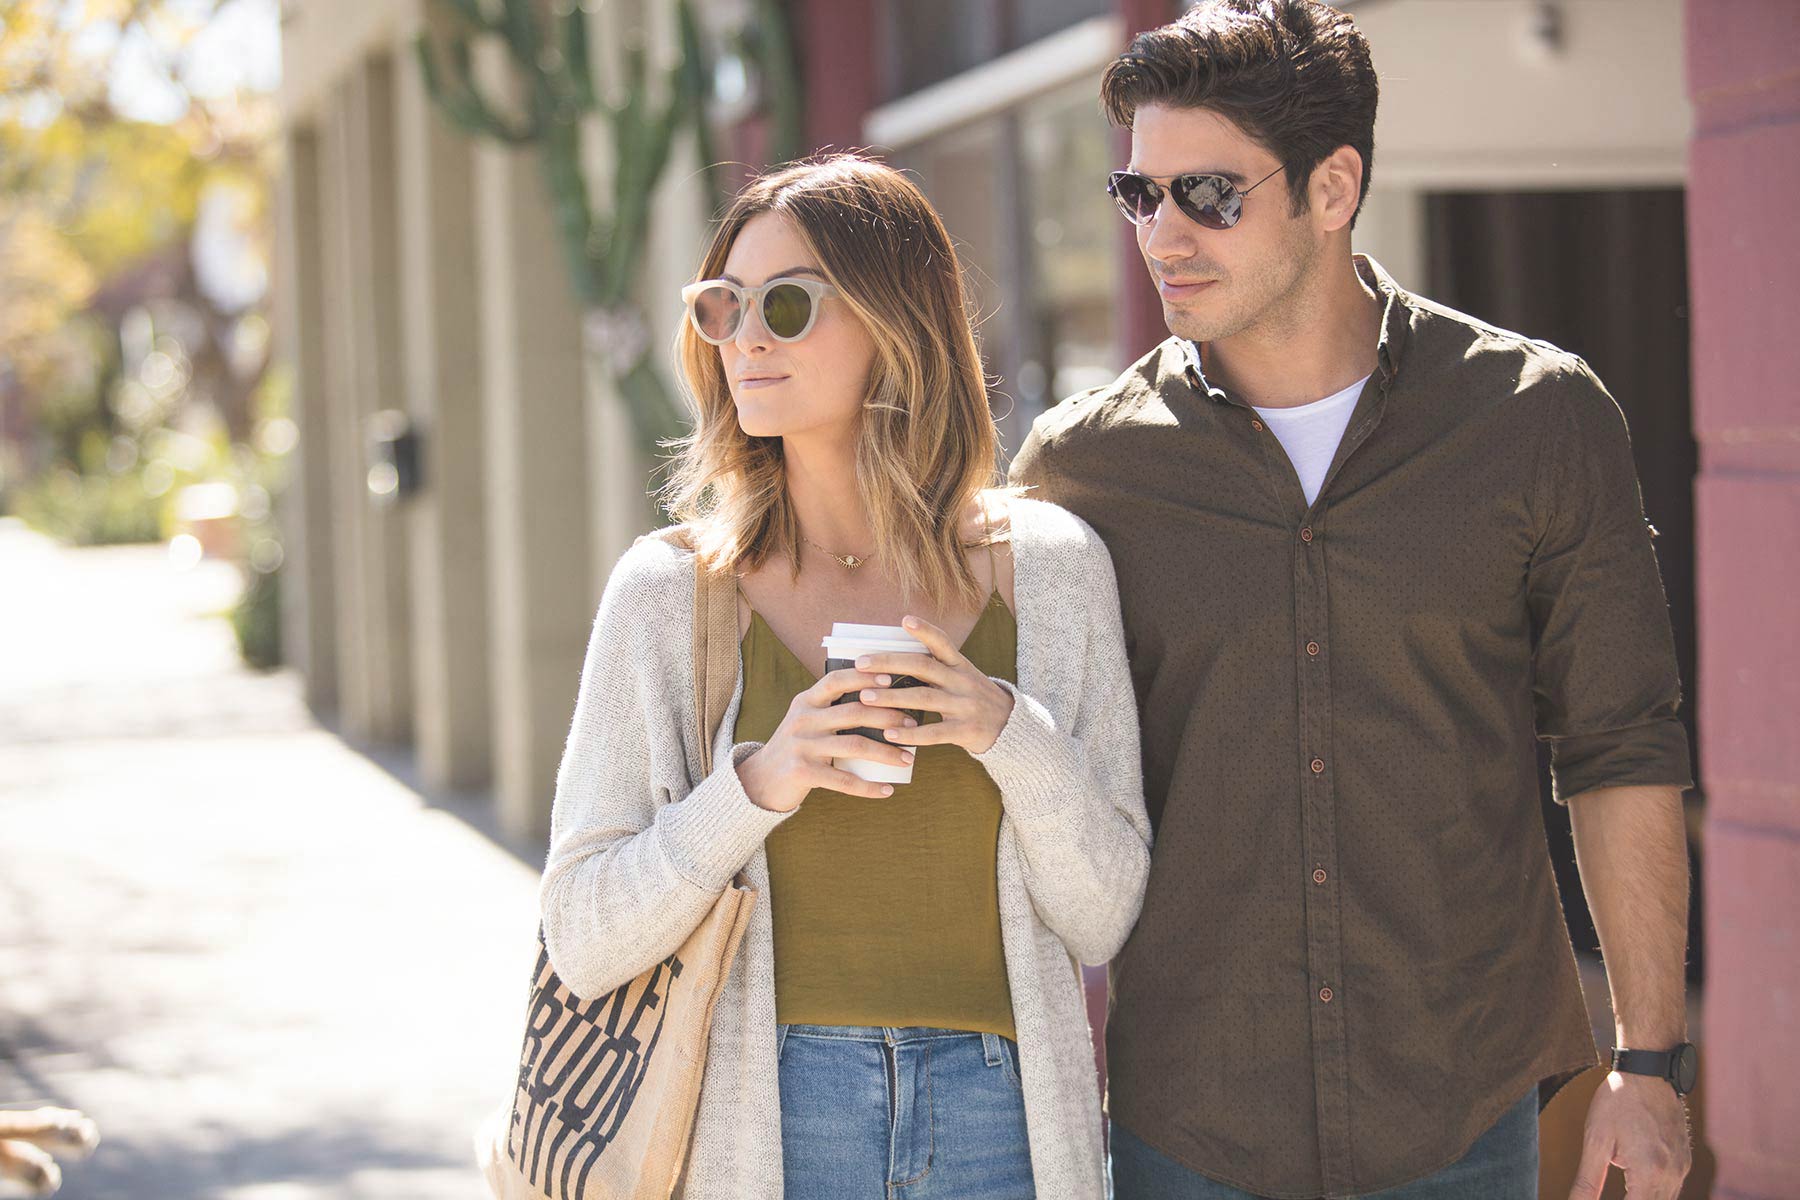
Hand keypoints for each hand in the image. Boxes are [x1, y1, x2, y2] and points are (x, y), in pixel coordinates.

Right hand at [735, 666, 918, 811]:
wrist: (760, 780)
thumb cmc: (796, 747)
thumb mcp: (806, 720)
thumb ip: (830, 708)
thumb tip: (880, 699)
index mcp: (805, 701)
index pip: (837, 680)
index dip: (864, 677)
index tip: (892, 679)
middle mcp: (802, 720)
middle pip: (853, 712)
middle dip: (888, 716)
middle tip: (912, 724)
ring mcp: (802, 746)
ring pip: (854, 745)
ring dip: (886, 752)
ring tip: (907, 758)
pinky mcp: (802, 772)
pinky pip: (843, 780)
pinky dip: (868, 787)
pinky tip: (887, 790)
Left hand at [853, 614, 1015, 755]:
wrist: (1011, 727)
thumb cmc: (973, 699)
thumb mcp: (962, 677)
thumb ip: (935, 669)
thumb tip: (891, 661)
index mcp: (960, 665)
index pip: (942, 642)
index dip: (925, 630)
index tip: (904, 620)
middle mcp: (963, 681)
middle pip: (924, 667)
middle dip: (890, 663)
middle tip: (860, 664)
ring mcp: (965, 706)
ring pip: (924, 698)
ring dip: (892, 698)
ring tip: (865, 698)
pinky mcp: (965, 731)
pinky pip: (934, 732)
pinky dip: (911, 733)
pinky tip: (889, 734)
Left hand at [1568, 1071, 1690, 1199]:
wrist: (1649, 1071)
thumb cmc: (1618, 1101)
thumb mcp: (1596, 1140)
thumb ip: (1587, 1181)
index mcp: (1649, 1173)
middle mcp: (1672, 1175)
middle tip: (1612, 1194)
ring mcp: (1682, 1168)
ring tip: (1623, 1191)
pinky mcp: (1684, 1160)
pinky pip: (1673, 1190)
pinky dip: (1655, 1195)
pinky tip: (1636, 1188)